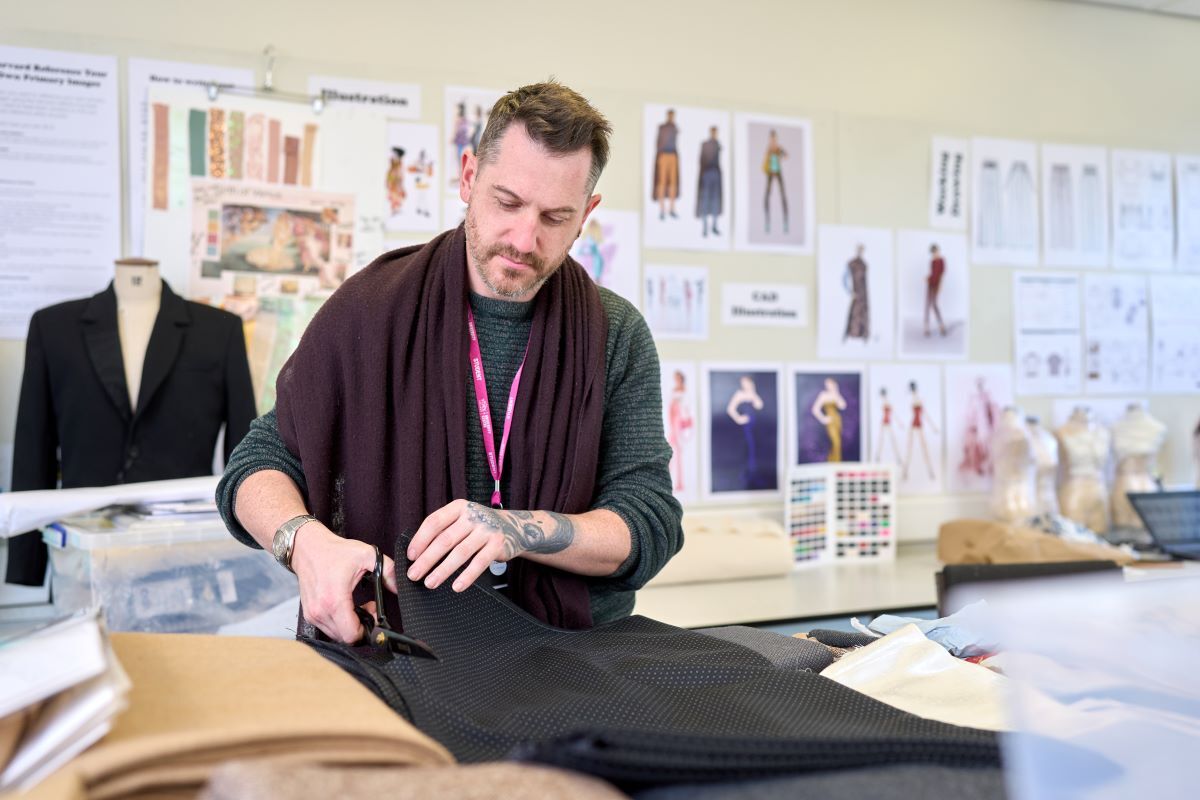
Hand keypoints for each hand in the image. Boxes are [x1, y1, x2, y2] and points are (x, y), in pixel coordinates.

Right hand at [291, 521, 397, 643]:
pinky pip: (328, 628)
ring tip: (358, 607)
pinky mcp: (309, 614)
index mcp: (334, 600)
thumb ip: (388, 571)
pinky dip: (339, 623)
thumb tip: (400, 587)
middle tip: (369, 609)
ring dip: (350, 626)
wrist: (307, 547)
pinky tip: (346, 607)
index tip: (374, 615)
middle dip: (361, 628)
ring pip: (336, 635)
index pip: (351, 635)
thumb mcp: (367, 555)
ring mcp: (312, 614)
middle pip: (345, 638)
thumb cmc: (334, 551)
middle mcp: (320, 611)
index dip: (368, 631)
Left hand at [406, 501, 574, 591]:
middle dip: (427, 559)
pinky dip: (467, 576)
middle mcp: (472, 516)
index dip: (420, 540)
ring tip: (430, 583)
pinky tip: (456, 586)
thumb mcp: (461, 521)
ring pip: (460, 552)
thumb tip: (417, 554)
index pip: (434, 522)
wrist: (514, 527)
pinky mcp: (498, 544)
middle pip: (444, 539)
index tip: (410, 556)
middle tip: (414, 575)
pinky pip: (479, 563)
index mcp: (458, 507)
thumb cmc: (479, 527)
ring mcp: (486, 529)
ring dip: (443, 570)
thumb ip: (444, 531)